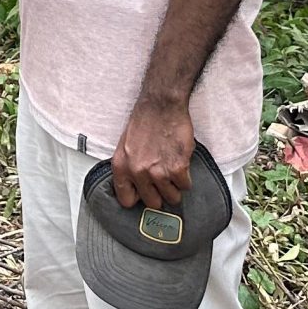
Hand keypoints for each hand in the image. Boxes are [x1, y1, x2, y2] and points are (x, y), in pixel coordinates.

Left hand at [112, 96, 196, 211]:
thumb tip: (137, 189)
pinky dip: (186, 177)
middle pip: (152, 203)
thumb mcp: (126, 147)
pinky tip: (181, 163)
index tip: (145, 194)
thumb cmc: (144, 122)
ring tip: (172, 169)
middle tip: (163, 181)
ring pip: (172, 198)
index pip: (126, 200)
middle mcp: (137, 172)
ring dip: (175, 186)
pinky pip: (185, 186)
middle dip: (160, 194)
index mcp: (121, 166)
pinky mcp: (177, 168)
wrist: (161, 106)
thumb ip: (129, 169)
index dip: (138, 198)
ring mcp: (157, 172)